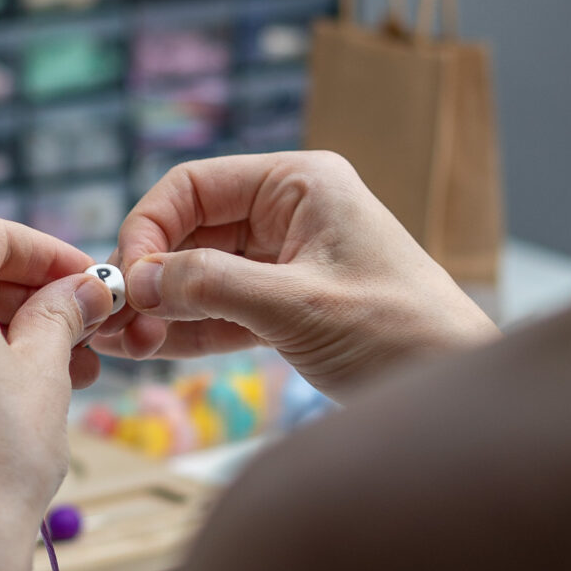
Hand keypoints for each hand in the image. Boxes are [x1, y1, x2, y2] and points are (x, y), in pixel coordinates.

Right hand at [93, 151, 498, 399]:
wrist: (455, 386)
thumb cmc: (399, 332)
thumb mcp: (296, 304)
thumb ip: (209, 287)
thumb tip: (134, 280)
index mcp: (299, 183)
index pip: (195, 186)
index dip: (149, 226)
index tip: (125, 277)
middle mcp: (289, 213)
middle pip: (192, 232)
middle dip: (151, 275)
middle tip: (115, 320)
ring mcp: (286, 261)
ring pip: (202, 275)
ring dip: (163, 306)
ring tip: (122, 343)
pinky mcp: (287, 306)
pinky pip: (223, 310)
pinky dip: (189, 329)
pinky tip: (151, 348)